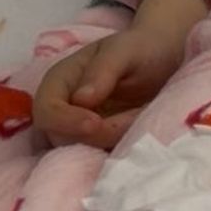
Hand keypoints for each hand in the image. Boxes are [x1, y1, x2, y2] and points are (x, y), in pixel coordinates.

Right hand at [33, 0, 208, 150]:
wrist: (164, 61)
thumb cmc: (141, 50)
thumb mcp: (124, 51)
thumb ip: (103, 71)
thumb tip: (81, 99)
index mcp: (60, 82)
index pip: (46, 111)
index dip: (66, 122)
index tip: (95, 123)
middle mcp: (64, 110)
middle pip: (60, 139)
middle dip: (95, 136)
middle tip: (131, 121)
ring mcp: (80, 131)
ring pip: (82, 153)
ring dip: (111, 144)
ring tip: (140, 118)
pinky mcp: (100, 146)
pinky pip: (100, 160)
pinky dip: (117, 154)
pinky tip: (138, 135)